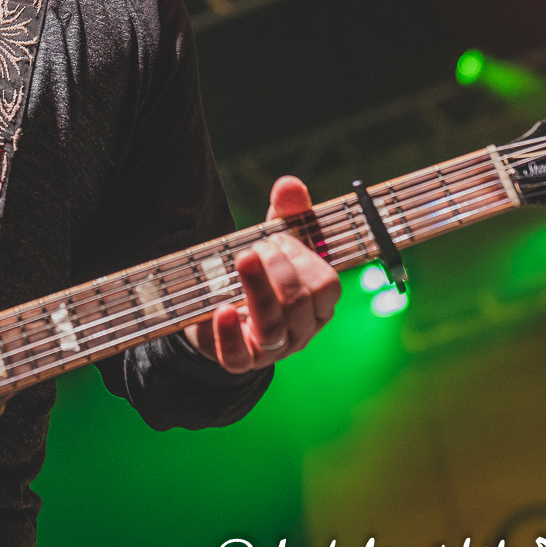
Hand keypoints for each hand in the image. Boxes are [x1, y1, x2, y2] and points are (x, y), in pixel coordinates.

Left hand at [184, 175, 339, 373]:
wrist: (217, 309)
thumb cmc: (258, 272)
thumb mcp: (273, 240)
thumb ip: (286, 213)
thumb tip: (289, 185)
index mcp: (318, 303)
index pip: (327, 284)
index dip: (303, 257)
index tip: (276, 239)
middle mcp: (301, 330)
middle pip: (301, 302)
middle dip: (277, 268)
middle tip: (252, 249)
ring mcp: (271, 350)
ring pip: (274, 327)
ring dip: (257, 288)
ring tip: (242, 259)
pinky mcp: (238, 361)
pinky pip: (238, 357)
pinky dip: (229, 333)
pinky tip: (223, 309)